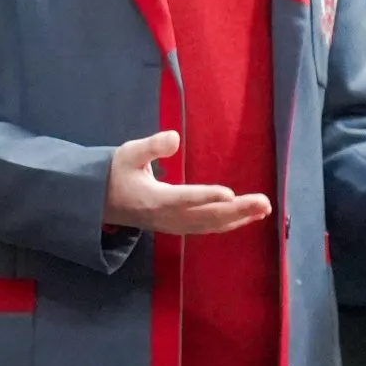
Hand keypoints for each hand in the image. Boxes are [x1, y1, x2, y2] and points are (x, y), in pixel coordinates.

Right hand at [105, 130, 271, 236]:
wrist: (101, 201)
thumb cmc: (116, 173)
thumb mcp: (128, 153)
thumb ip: (151, 146)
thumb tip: (174, 137)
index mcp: (154, 199)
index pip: (184, 198)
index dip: (207, 197)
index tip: (230, 194)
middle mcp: (167, 217)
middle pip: (206, 216)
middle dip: (237, 211)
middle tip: (264, 203)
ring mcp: (174, 225)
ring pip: (210, 225)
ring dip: (239, 218)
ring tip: (264, 209)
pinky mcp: (178, 227)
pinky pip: (207, 228)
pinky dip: (228, 224)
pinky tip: (246, 218)